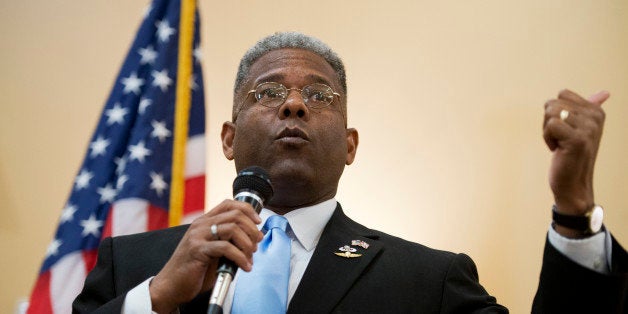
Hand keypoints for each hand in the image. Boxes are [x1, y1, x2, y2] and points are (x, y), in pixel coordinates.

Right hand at [148, 200, 262, 312]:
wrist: (171, 286)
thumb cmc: (194, 270)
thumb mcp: (213, 249)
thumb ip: (227, 240)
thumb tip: (253, 238)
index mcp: (204, 222)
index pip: (229, 204)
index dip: (248, 209)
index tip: (258, 222)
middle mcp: (201, 225)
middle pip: (235, 215)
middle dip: (252, 229)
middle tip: (256, 243)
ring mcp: (198, 236)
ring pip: (233, 228)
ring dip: (247, 243)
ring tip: (250, 256)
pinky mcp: (197, 250)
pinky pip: (226, 248)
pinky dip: (240, 257)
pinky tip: (244, 266)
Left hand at [543, 89, 608, 236]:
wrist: (573, 184)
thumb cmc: (572, 155)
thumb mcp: (581, 129)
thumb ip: (589, 109)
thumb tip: (605, 93)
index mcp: (597, 111)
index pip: (562, 93)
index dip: (555, 111)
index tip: (565, 129)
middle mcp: (595, 117)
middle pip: (553, 103)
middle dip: (548, 122)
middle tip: (560, 139)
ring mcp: (588, 128)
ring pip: (550, 112)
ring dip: (547, 131)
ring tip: (560, 144)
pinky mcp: (578, 140)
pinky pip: (550, 125)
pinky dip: (547, 138)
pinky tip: (558, 150)